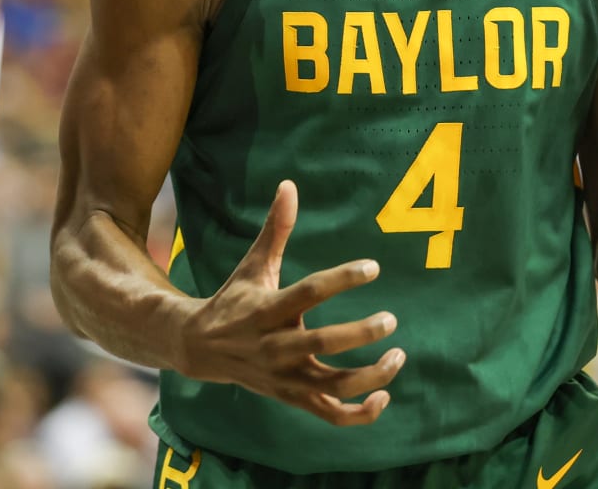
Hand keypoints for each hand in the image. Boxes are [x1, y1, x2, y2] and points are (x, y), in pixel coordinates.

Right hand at [179, 181, 402, 426]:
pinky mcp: (292, 397)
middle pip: (323, 344)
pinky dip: (359, 413)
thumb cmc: (235, 300)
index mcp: (267, 309)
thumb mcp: (253, 265)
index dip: (342, 279)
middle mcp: (276, 347)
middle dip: (360, 334)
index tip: (373, 267)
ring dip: (369, 377)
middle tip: (390, 319)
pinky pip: (329, 413)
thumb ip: (276, 229)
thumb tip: (289, 184)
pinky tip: (385, 394)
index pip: (309, 293)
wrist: (199, 349)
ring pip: (331, 386)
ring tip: (398, 356)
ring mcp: (285, 378)